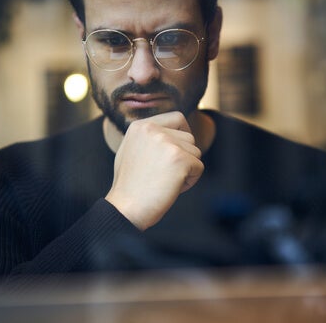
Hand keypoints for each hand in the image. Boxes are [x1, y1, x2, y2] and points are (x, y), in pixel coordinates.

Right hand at [105, 111, 203, 230]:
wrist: (126, 208)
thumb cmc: (129, 186)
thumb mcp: (132, 151)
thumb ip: (149, 138)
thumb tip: (172, 132)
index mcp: (140, 126)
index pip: (177, 118)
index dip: (183, 134)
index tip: (178, 151)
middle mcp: (153, 129)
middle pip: (189, 137)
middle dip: (184, 157)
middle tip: (166, 175)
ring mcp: (167, 143)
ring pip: (195, 152)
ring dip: (187, 169)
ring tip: (166, 182)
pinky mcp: (180, 159)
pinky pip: (199, 167)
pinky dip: (190, 181)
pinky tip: (172, 188)